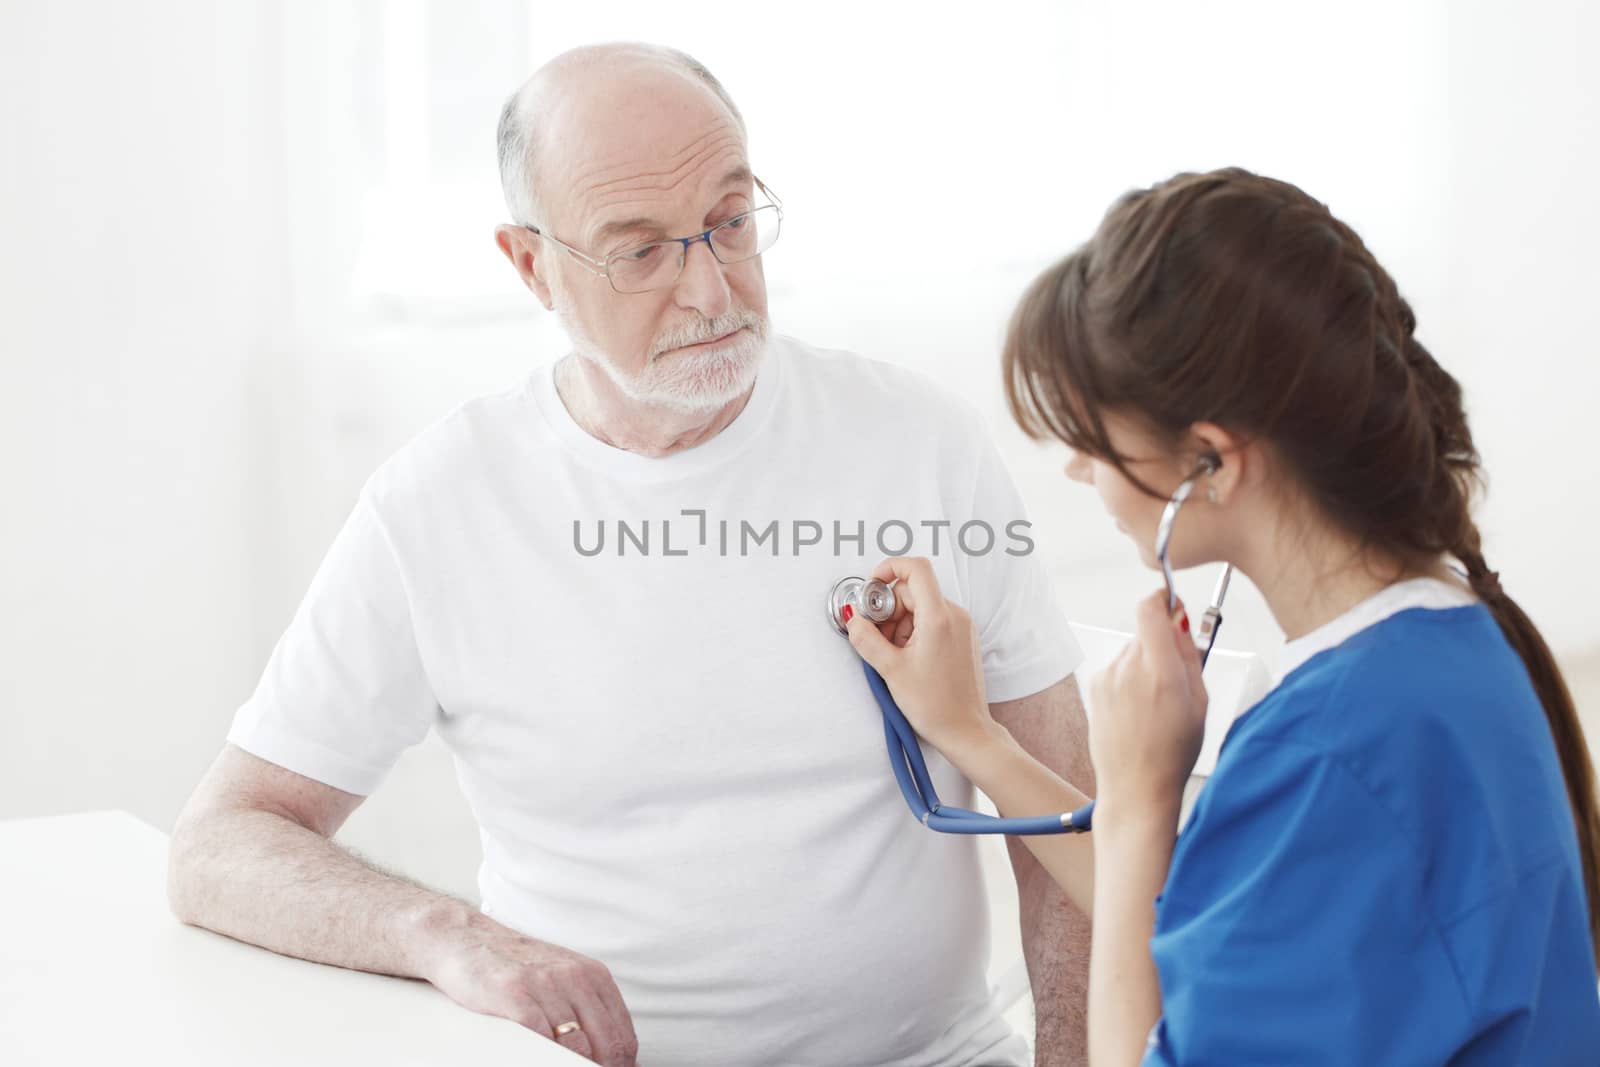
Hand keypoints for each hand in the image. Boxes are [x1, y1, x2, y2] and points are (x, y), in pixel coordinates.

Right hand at [419, 906, 638, 1065]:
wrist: (466, 940)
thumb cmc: (516, 968)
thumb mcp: (564, 982)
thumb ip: (591, 1015)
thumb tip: (624, 1060)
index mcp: (594, 976)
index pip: (623, 1037)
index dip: (621, 1066)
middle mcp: (575, 976)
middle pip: (606, 1045)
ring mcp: (545, 984)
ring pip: (576, 1047)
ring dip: (573, 1066)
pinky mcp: (515, 993)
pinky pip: (540, 1038)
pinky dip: (545, 1058)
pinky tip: (540, 1060)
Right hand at [842, 556, 997, 754]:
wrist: (966, 731)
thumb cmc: (936, 706)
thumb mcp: (891, 670)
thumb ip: (866, 638)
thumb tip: (853, 619)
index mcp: (939, 618)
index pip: (916, 569)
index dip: (889, 568)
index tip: (872, 584)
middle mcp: (955, 616)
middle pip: (913, 591)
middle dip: (888, 609)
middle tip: (876, 636)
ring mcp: (961, 626)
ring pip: (920, 607)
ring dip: (899, 624)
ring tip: (893, 655)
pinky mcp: (961, 638)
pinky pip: (931, 620)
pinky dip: (913, 632)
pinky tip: (906, 657)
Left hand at [1087, 591, 1207, 813]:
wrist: (1135, 787)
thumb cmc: (1173, 753)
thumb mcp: (1200, 703)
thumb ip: (1190, 656)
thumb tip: (1181, 621)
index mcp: (1161, 672)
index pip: (1150, 610)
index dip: (1163, 600)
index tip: (1173, 605)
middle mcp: (1128, 669)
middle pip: (1145, 631)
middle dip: (1162, 642)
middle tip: (1177, 674)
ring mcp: (1107, 677)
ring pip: (1132, 650)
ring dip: (1146, 662)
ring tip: (1157, 702)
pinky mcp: (1095, 686)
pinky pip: (1118, 668)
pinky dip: (1130, 678)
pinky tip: (1139, 708)